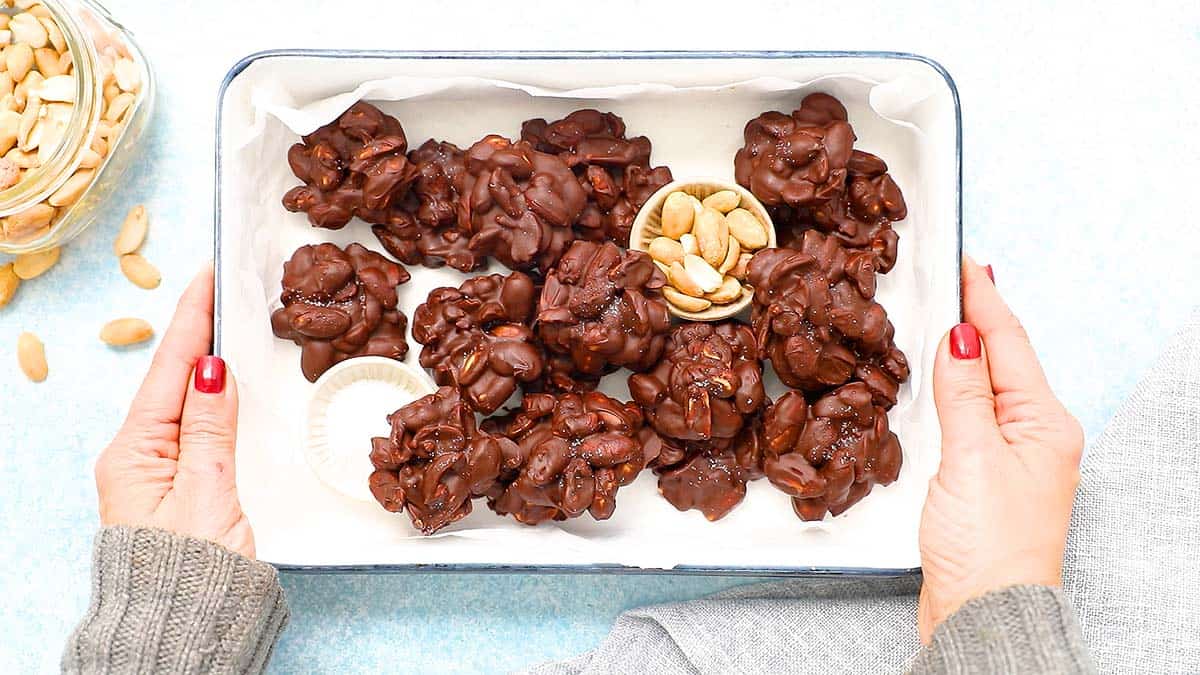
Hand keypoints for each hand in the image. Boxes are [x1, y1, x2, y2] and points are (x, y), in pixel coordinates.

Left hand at [94, 267, 252, 557]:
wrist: (184, 630)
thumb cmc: (194, 573)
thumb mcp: (208, 492)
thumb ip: (211, 427)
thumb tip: (211, 368)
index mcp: (136, 451)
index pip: (171, 368)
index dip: (192, 318)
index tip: (207, 275)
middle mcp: (138, 455)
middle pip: (172, 377)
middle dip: (197, 330)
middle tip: (222, 286)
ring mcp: (156, 470)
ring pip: (184, 400)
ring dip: (205, 360)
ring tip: (226, 320)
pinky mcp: (178, 485)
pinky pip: (194, 425)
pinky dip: (212, 395)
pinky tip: (225, 382)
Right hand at [918, 258, 1083, 642]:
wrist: (983, 612)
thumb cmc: (987, 545)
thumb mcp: (972, 458)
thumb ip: (964, 394)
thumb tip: (962, 337)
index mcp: (1042, 423)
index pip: (1008, 343)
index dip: (985, 299)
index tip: (968, 260)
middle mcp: (1034, 435)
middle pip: (1002, 360)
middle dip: (977, 318)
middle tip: (952, 277)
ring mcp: (1011, 458)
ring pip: (985, 387)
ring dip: (965, 351)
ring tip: (944, 316)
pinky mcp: (985, 478)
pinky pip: (970, 416)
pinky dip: (953, 390)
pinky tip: (938, 383)